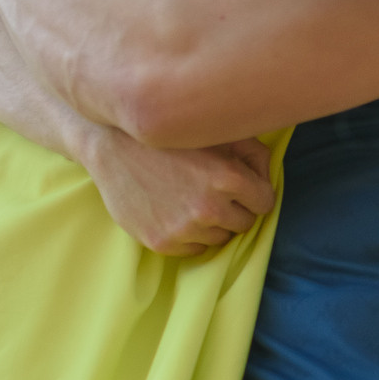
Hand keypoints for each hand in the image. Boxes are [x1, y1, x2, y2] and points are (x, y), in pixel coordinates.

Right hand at [79, 128, 275, 255]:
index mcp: (228, 177)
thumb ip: (254, 152)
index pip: (265, 201)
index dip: (255, 191)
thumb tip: (268, 175)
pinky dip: (191, 234)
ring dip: (214, 222)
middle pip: (245, 223)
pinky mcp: (162, 242)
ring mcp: (184, 228)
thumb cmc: (169, 134)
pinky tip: (176, 209)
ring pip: (220, 238)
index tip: (242, 184)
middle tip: (216, 190)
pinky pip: (195, 248)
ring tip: (193, 198)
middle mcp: (209, 207)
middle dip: (236, 207)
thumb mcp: (217, 131)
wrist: (110, 144)